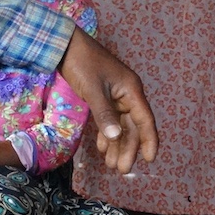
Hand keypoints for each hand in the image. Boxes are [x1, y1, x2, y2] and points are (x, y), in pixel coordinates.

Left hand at [56, 27, 158, 173]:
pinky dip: (106, 134)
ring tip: (111, 165)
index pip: (145, 120)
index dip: (149, 140)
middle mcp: (127, 94)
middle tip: (121, 170)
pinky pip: (109, 120)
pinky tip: (102, 148)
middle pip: (133, 127)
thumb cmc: (82, 63)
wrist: (64, 44)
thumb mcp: (93, 90)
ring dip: (117, 145)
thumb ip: (105, 115)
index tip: (150, 159)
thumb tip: (116, 138)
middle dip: (128, 148)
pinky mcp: (103, 97)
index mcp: (131, 90)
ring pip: (121, 126)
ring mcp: (115, 96)